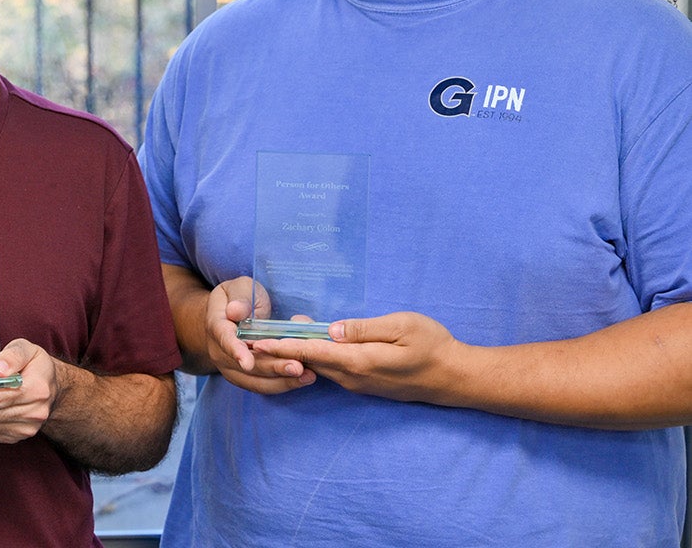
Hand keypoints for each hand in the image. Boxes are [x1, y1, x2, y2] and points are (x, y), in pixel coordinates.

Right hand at [206, 277, 314, 393]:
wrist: (226, 315)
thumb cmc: (238, 298)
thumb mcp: (239, 288)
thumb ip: (239, 298)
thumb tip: (235, 312)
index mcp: (217, 325)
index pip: (225, 339)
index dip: (236, 351)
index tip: (247, 363)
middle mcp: (219, 351)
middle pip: (245, 366)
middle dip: (272, 368)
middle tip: (297, 367)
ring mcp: (230, 367)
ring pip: (254, 381)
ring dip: (282, 381)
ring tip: (307, 376)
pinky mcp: (244, 377)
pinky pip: (262, 385)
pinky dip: (283, 384)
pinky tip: (304, 379)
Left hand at [253, 311, 460, 402]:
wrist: (455, 378)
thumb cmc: (432, 345)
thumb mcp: (401, 327)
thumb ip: (364, 329)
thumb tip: (332, 329)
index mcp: (359, 361)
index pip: (312, 352)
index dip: (282, 345)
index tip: (256, 341)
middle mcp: (354, 377)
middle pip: (310, 361)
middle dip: (282, 348)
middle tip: (256, 331)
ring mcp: (359, 384)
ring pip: (320, 367)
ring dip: (298, 353)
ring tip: (274, 335)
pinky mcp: (366, 384)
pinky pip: (333, 371)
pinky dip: (316, 358)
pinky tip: (309, 346)